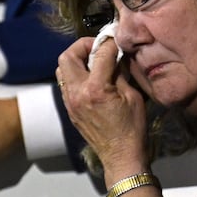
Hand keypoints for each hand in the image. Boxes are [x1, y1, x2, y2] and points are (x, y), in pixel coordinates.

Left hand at [57, 32, 147, 177]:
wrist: (121, 156)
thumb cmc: (131, 129)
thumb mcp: (133, 97)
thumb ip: (120, 73)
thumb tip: (116, 56)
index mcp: (95, 90)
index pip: (99, 53)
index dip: (109, 42)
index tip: (116, 40)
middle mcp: (77, 94)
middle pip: (67, 56)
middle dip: (82, 46)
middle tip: (98, 48)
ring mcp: (70, 102)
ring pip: (62, 69)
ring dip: (76, 60)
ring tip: (94, 62)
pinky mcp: (70, 109)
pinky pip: (66, 83)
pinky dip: (76, 74)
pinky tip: (92, 78)